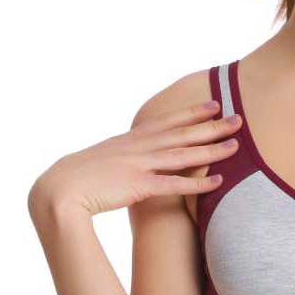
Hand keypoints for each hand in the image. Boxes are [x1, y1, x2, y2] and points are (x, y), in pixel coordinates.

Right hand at [29, 100, 241, 218]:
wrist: (56, 190)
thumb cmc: (75, 178)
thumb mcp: (102, 159)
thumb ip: (121, 157)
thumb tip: (131, 158)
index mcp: (130, 140)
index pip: (168, 122)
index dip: (192, 113)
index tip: (214, 104)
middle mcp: (139, 148)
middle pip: (183, 134)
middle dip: (212, 126)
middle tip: (238, 118)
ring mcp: (139, 165)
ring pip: (184, 155)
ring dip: (212, 150)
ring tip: (237, 145)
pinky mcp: (138, 186)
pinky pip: (174, 185)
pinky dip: (198, 183)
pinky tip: (219, 181)